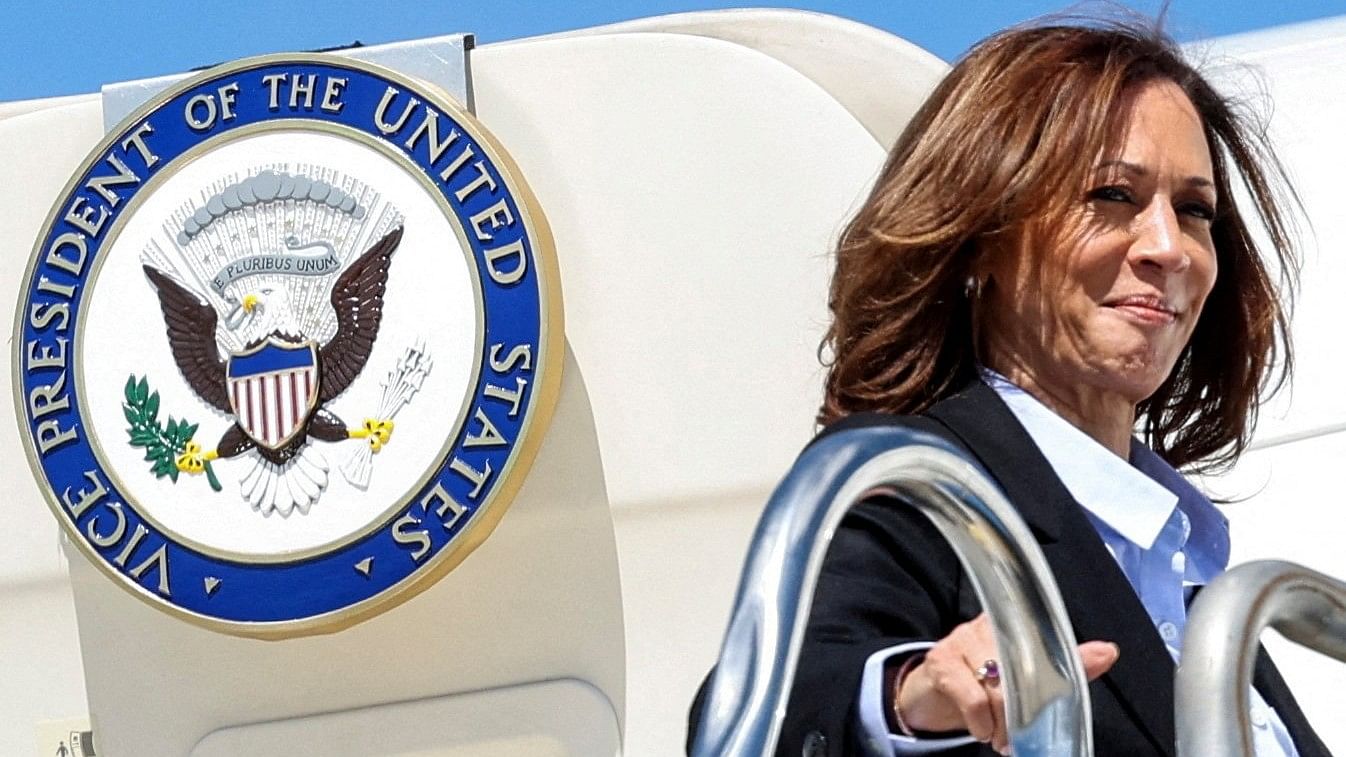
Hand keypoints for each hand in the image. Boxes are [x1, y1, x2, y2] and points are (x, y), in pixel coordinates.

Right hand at [894, 613, 1118, 754]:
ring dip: (1003, 723)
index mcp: (1012, 623)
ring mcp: (960, 640)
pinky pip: (971, 696)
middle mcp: (986, 625)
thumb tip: (1109, 650)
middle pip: (1021, 669)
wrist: (932, 692)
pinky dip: (981, 722)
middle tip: (1023, 738)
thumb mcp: (1026, 676)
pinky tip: (982, 730)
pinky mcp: (940, 662)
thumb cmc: (983, 683)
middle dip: (1025, 714)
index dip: (1054, 670)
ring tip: (1002, 739)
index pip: (1043, 637)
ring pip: (997, 686)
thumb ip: (1067, 664)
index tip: (1059, 696)